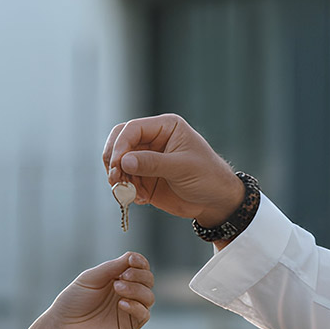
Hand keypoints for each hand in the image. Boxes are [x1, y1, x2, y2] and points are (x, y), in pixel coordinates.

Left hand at [45, 252, 154, 328]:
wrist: (63, 325)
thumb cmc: (74, 299)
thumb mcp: (92, 277)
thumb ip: (112, 267)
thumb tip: (132, 256)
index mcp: (120, 278)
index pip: (141, 268)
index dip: (140, 262)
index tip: (131, 259)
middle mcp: (128, 293)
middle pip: (148, 280)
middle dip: (140, 275)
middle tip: (123, 276)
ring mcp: (130, 310)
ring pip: (149, 297)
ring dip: (136, 289)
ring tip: (117, 288)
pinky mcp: (129, 326)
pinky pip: (144, 315)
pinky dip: (136, 307)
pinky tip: (121, 303)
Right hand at [103, 114, 244, 225]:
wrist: (215, 201)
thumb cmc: (208, 177)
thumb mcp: (182, 168)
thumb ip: (153, 163)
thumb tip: (124, 161)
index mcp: (165, 127)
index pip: (132, 129)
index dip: (121, 145)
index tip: (117, 164)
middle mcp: (152, 140)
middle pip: (119, 142)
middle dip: (113, 161)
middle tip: (115, 179)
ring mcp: (146, 159)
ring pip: (118, 163)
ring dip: (119, 179)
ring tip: (129, 194)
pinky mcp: (143, 177)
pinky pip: (124, 181)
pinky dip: (126, 191)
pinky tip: (140, 199)